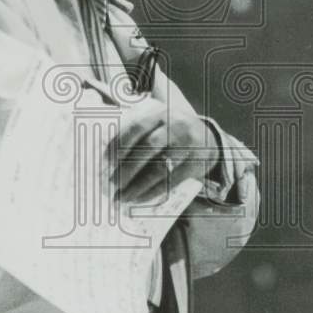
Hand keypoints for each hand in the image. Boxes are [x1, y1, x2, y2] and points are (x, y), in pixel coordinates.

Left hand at [105, 99, 220, 204]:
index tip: (104, 163)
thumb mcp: (156, 123)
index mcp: (161, 114)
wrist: (208, 138)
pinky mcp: (196, 164)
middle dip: (126, 169)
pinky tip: (139, 199)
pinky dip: (152, 193)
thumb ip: (136, 131)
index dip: (119, 145)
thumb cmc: (170, 132)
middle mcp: (176, 127)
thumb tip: (105, 153)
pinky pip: (171, 182)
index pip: (137, 127)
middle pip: (147, 148)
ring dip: (137, 186)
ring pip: (159, 168)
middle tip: (111, 185)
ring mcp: (188, 146)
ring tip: (121, 197)